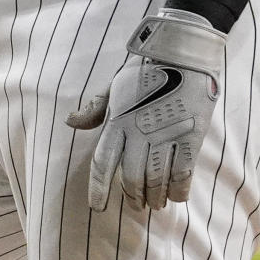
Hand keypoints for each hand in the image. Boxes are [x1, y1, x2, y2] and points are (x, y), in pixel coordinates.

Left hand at [66, 8, 225, 210]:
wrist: (182, 52)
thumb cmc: (145, 69)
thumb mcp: (115, 86)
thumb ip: (95, 109)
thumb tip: (70, 122)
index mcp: (118, 120)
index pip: (102, 163)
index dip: (99, 189)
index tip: (97, 207)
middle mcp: (139, 132)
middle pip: (132, 179)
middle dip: (133, 197)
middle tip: (136, 205)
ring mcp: (166, 136)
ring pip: (157, 181)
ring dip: (155, 198)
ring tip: (155, 204)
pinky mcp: (190, 137)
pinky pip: (183, 175)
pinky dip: (178, 190)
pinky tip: (176, 196)